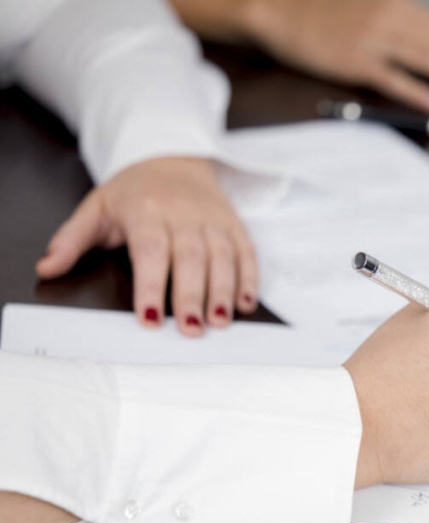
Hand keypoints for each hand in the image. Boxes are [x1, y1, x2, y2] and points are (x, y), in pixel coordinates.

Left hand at [36, 157, 257, 336]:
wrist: (173, 156)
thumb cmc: (134, 191)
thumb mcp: (96, 207)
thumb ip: (71, 239)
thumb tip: (47, 267)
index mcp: (146, 212)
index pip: (151, 252)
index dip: (151, 287)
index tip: (149, 318)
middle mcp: (183, 216)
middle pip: (191, 259)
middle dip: (193, 297)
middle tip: (192, 329)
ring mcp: (213, 220)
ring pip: (222, 258)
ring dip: (225, 292)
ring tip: (221, 322)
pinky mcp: (234, 225)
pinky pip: (246, 252)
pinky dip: (249, 279)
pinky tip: (245, 304)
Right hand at [242, 0, 428, 113]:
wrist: (276, 6)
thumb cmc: (322, 7)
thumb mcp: (368, 2)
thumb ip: (401, 16)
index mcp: (396, 2)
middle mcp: (390, 16)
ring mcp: (373, 40)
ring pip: (427, 58)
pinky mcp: (354, 61)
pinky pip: (392, 78)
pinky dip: (417, 91)